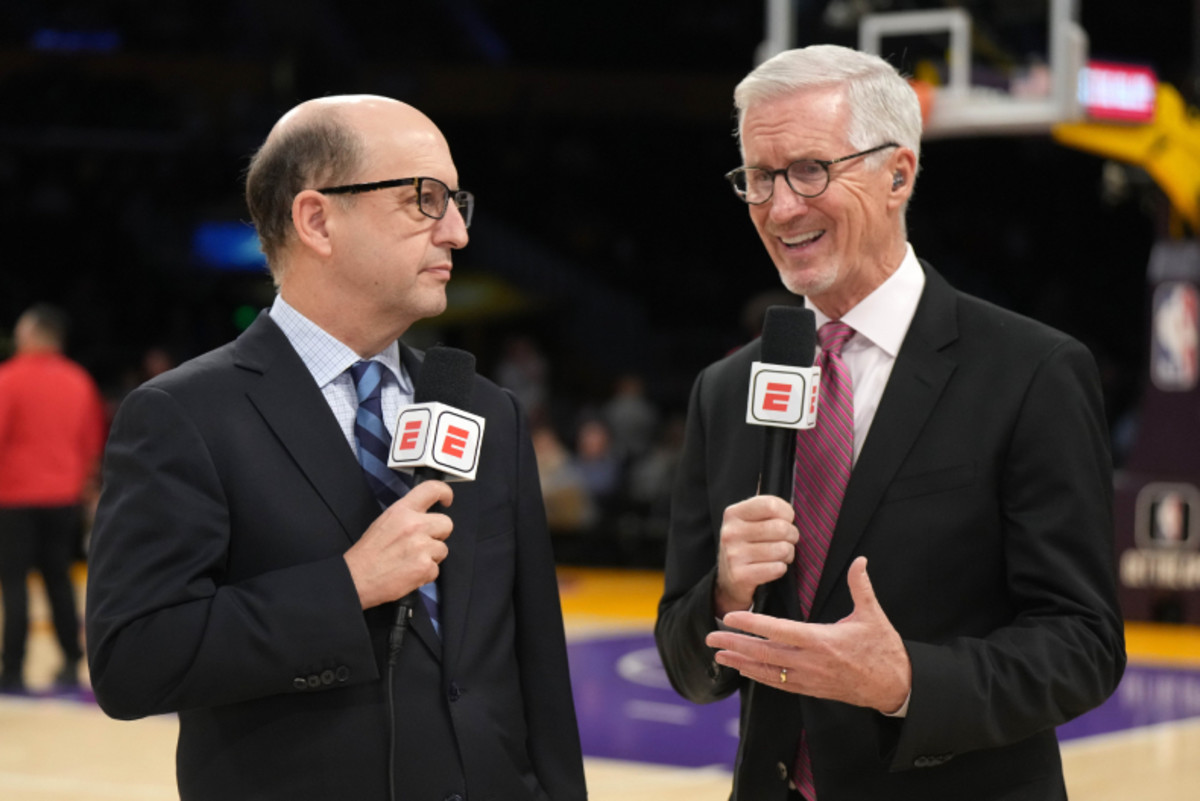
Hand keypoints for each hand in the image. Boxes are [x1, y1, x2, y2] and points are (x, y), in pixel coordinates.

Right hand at [344, 480, 454, 609]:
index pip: (432, 489)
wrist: (356, 578)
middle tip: (422, 543)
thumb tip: (424, 516)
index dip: (445, 493)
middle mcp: (414, 525)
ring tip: (410, 561)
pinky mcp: (425, 567)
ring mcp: (422, 546)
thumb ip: (407, 516)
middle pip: (446, 523)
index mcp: (402, 511)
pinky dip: (425, 574)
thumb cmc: (367, 553)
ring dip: (431, 556)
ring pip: (442, 549)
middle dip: (438, 534)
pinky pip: (436, 570)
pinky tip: (409, 573)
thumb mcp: (385, 522)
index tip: (447, 500)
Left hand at [706, 557, 910, 712]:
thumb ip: (860, 586)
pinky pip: (778, 684)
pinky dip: (759, 676)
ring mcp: (809, 679)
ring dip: (741, 663)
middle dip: (735, 645)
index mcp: (821, 641)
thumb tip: (860, 560)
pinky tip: (745, 670)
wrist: (895, 686)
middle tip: (710, 638)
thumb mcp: (873, 615)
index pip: (778, 630)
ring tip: (719, 655)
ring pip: (767, 671)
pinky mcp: (811, 690)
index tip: (731, 617)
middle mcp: (810, 662)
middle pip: (764, 653)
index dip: (752, 623)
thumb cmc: (883, 649)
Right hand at [714, 494, 798, 616]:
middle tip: (788, 541)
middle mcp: (730, 532)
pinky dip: (781, 569)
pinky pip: (777, 569)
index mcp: (733, 513)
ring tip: (781, 555)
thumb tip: (785, 502)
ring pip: (782, 549)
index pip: (771, 504)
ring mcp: (733, 554)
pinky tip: (772, 567)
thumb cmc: (746, 545)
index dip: (787, 513)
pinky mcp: (740, 575)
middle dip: (792, 536)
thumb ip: (765, 508)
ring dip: (788, 554)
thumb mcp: (748, 521)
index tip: (787, 520)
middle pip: (781, 528)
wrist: (728, 580)